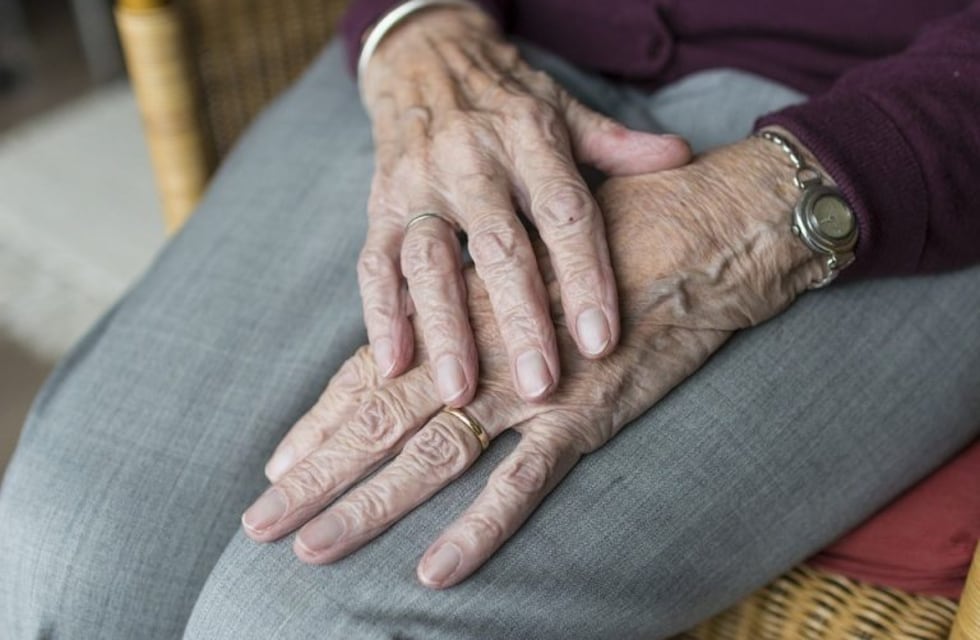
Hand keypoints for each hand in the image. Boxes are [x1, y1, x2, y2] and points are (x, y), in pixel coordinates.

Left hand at [245, 136, 825, 587]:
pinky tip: (435, 572)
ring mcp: (529, 385)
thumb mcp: (535, 254)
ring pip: (431, 455)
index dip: (322, 422)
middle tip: (259, 523)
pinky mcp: (586, 414)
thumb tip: (449, 327)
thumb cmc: (616, 232)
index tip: (277, 465)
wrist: (705, 227)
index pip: (374, 372)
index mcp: (464, 310)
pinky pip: (524, 482)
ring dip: (367, 505)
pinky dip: (480, 528)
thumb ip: (490, 292)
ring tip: (309, 549)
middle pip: (379, 418)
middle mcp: (480, 349)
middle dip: (316, 474)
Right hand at [356, 4, 690, 405]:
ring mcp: (419, 184)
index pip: (564, 212)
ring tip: (462, 391)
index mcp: (529, 139)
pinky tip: (395, 364)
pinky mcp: (380, 205)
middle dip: (519, 319)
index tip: (601, 341)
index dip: (584, 277)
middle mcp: (471, 161)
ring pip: (430, 262)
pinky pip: (375, 263)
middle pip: (498, 247)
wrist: (426, 57)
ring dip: (446, 329)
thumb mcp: (564, 110)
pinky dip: (382, 314)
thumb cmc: (507, 98)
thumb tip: (681, 157)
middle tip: (539, 385)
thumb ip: (617, 144)